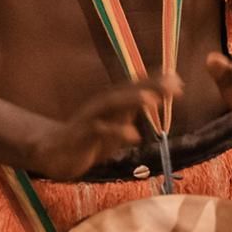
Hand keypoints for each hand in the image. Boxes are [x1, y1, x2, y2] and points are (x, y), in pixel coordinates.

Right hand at [25, 73, 181, 181]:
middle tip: (173, 83)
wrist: (53, 152)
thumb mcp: (115, 128)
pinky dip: (115, 131)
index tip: (178, 79)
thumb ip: (134, 114)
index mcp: (112, 104)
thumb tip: (157, 102)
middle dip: (149, 85)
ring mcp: (90, 119)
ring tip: (153, 99)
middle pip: (127, 91)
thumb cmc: (89, 140)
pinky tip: (133, 134)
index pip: (135, 88)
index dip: (155, 82)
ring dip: (132, 100)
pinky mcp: (81, 136)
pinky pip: (98, 132)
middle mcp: (102, 106)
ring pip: (111, 105)